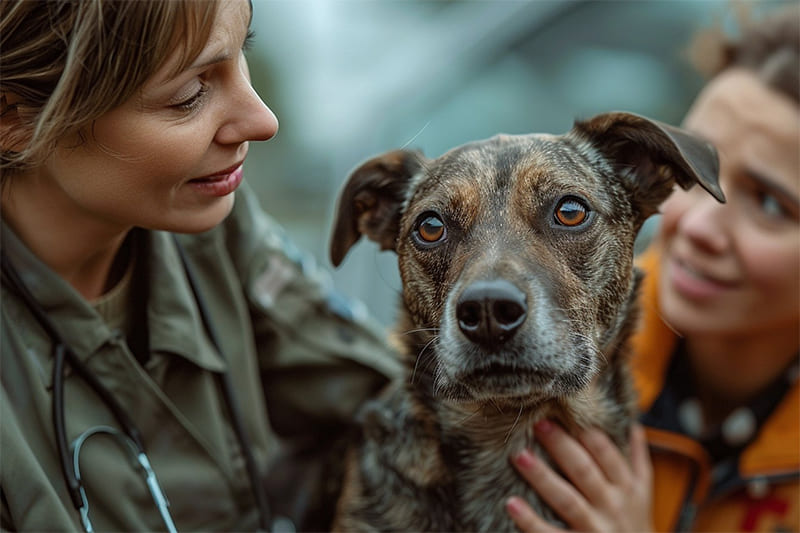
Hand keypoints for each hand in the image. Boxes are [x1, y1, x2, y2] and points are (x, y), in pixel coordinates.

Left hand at [506, 421, 652, 531]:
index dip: (587, 434)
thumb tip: (633, 425)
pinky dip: (530, 521)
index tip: (566, 412)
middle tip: (538, 424)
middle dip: (561, 447)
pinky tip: (511, 503)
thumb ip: (638, 460)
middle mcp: (612, 506)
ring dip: (542, 477)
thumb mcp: (643, 494)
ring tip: (519, 456)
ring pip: (566, 500)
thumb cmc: (634, 525)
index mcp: (627, 488)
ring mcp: (594, 528)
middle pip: (584, 471)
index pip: (607, 455)